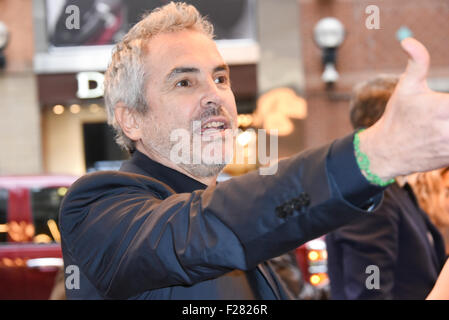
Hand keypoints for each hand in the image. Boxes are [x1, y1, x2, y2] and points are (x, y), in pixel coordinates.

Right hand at [359, 38, 448, 180]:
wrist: (387, 153)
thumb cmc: (397, 117)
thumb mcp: (405, 88)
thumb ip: (417, 62)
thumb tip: (407, 40)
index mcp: (441, 108)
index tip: (446, 100)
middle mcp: (447, 128)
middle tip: (445, 109)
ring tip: (444, 117)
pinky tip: (443, 131)